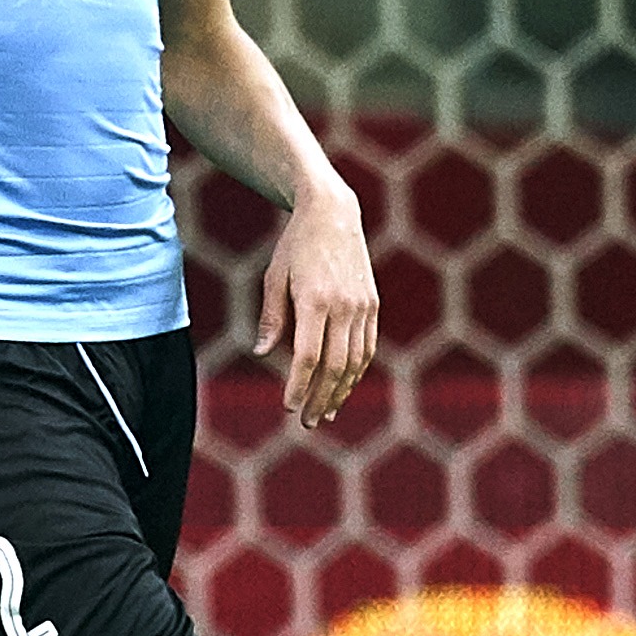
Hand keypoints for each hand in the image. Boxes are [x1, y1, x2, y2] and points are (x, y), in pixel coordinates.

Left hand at [253, 181, 377, 429]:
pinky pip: (367, 347)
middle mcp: (343, 306)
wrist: (333, 213)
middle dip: (320, 398)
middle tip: (307, 422)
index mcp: (315, 300)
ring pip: (355, 362)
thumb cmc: (295, 245)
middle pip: (334, 366)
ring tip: (327, 413)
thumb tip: (263, 353)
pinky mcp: (372, 305)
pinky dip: (356, 372)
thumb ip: (272, 317)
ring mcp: (362, 306)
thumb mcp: (274, 276)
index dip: (299, 386)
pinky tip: (344, 387)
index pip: (308, 356)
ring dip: (341, 391)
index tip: (288, 405)